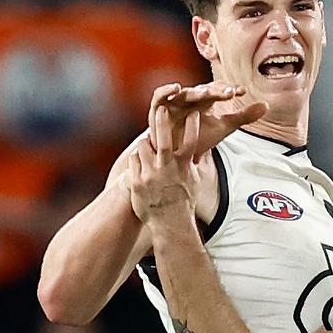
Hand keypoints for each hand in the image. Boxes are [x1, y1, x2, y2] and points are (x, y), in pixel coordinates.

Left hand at [127, 103, 201, 223]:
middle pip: (163, 140)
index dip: (193, 125)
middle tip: (161, 108)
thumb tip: (199, 149)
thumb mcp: (194, 181)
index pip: (191, 142)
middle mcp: (167, 169)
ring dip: (146, 144)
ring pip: (143, 147)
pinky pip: (134, 160)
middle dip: (162, 122)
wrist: (169, 224)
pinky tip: (142, 166)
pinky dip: (137, 159)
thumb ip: (193, 163)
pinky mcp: (137, 181)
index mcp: (183, 168)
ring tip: (149, 149)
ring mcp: (150, 175)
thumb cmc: (184, 201)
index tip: (194, 112)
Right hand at [146, 81, 266, 154]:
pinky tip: (175, 87)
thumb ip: (243, 116)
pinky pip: (159, 96)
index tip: (241, 91)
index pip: (219, 90)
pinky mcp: (158, 109)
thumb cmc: (198, 138)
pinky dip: (165, 90)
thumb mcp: (224, 127)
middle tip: (228, 93)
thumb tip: (267, 105)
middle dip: (215, 91)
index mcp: (206, 100)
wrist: (176, 156)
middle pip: (203, 90)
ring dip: (195, 92)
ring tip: (206, 92)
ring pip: (185, 93)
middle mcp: (191, 98)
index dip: (229, 89)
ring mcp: (174, 103)